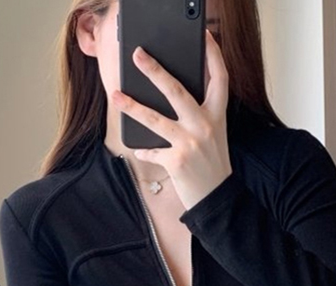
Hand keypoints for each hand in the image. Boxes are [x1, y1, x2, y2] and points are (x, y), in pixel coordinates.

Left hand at [114, 29, 232, 210]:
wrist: (217, 200)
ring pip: (155, 119)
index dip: (213, 55)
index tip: (204, 36)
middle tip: (137, 55)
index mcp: (217, 116)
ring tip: (116, 95)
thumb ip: (199, 115)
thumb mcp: (214, 135)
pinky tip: (139, 149)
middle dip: (154, 71)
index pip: (220, 79)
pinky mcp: (176, 162)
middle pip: (177, 91)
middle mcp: (204, 126)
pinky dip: (144, 150)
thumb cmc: (212, 165)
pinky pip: (152, 150)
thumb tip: (170, 95)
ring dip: (132, 106)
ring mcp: (190, 144)